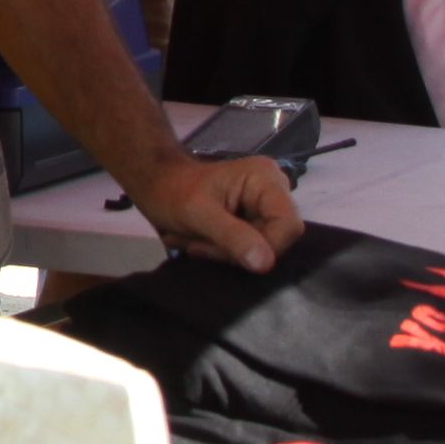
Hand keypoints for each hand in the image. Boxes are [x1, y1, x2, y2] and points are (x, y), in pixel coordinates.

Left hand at [123, 152, 300, 272]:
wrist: (155, 185)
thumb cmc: (172, 191)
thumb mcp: (199, 215)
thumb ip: (233, 236)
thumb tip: (266, 263)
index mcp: (265, 179)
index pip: (289, 225)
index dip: (266, 247)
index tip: (228, 253)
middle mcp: (273, 190)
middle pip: (276, 238)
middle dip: (238, 250)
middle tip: (200, 246)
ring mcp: (264, 206)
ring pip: (262, 247)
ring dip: (227, 253)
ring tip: (196, 242)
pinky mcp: (254, 220)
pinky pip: (251, 247)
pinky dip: (225, 251)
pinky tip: (201, 242)